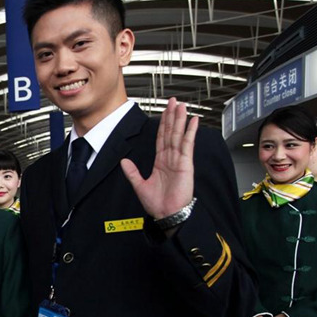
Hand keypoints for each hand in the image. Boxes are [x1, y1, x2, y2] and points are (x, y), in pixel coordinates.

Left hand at [120, 98, 197, 220]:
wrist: (166, 214)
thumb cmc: (157, 203)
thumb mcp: (139, 185)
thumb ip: (132, 172)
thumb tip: (123, 161)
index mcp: (161, 162)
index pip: (162, 138)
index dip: (163, 124)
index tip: (165, 111)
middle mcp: (171, 158)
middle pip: (171, 132)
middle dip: (172, 116)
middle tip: (174, 101)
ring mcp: (180, 160)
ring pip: (179, 135)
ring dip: (180, 120)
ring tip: (182, 106)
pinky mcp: (186, 165)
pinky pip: (188, 145)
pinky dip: (190, 132)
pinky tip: (193, 121)